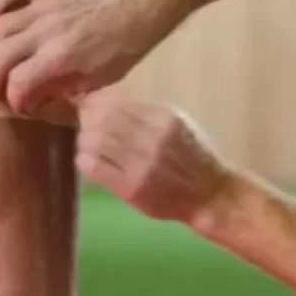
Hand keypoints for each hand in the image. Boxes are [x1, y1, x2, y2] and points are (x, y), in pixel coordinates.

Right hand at [0, 0, 160, 113]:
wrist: (140, 6)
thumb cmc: (122, 48)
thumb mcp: (97, 80)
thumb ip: (62, 88)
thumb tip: (33, 98)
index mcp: (61, 56)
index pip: (20, 81)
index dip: (13, 98)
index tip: (17, 105)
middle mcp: (46, 30)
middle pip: (2, 55)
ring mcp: (44, 6)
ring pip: (1, 27)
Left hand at [75, 90, 231, 224]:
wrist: (210, 196)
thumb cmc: (193, 157)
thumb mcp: (177, 124)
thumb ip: (146, 112)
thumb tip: (108, 99)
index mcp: (163, 118)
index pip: (116, 102)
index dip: (95, 101)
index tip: (88, 102)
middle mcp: (150, 139)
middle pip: (100, 119)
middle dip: (86, 118)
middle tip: (84, 122)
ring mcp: (139, 164)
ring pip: (92, 142)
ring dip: (84, 140)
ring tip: (88, 143)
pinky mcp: (129, 188)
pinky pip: (93, 167)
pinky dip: (84, 160)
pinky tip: (89, 160)